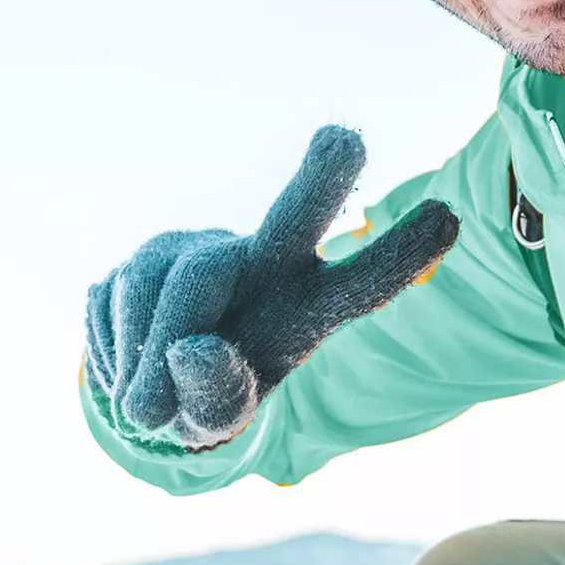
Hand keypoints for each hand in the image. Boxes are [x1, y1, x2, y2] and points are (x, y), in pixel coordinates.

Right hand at [84, 126, 457, 449]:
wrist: (147, 386)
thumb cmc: (208, 398)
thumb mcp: (219, 424)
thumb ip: (216, 401)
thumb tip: (193, 345)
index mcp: (308, 309)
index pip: (363, 284)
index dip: (399, 254)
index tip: (448, 217)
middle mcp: (265, 265)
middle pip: (294, 219)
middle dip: (319, 182)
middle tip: (345, 140)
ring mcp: (202, 252)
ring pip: (173, 285)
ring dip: (149, 352)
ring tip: (145, 404)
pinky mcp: (146, 254)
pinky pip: (116, 298)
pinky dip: (115, 350)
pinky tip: (127, 365)